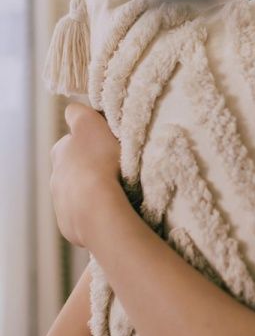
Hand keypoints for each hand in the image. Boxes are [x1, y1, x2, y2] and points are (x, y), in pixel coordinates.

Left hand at [49, 102, 121, 248]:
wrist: (99, 209)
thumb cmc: (100, 162)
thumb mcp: (90, 123)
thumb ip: (79, 113)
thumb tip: (74, 110)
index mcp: (60, 151)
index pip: (73, 139)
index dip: (90, 139)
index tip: (107, 141)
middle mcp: (56, 176)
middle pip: (75, 167)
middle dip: (91, 166)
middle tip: (115, 166)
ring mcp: (61, 203)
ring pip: (78, 192)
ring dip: (92, 190)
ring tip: (116, 190)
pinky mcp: (69, 225)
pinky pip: (84, 215)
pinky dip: (94, 211)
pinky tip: (111, 208)